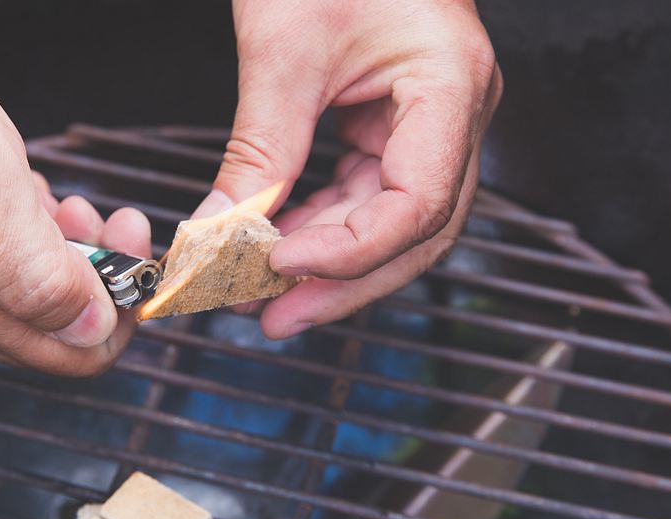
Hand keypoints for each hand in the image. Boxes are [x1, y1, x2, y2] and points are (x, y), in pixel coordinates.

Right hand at [0, 3, 148, 374]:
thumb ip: (39, 275)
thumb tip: (90, 330)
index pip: (75, 355)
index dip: (121, 314)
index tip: (134, 257)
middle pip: (59, 325)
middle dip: (101, 275)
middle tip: (111, 216)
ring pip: (35, 289)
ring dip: (69, 249)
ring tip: (69, 197)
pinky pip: (6, 259)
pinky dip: (34, 230)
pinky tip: (28, 191)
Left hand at [194, 0, 502, 337]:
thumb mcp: (283, 51)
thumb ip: (258, 150)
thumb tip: (218, 229)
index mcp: (450, 85)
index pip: (419, 203)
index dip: (351, 250)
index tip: (279, 264)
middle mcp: (452, 114)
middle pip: (412, 232)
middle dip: (339, 281)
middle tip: (271, 317)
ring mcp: (425, 125)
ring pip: (386, 224)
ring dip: (323, 263)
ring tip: (258, 294)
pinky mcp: (390, 129)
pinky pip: (361, 196)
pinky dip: (316, 226)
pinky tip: (270, 248)